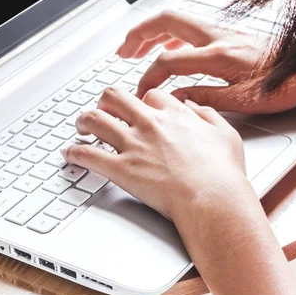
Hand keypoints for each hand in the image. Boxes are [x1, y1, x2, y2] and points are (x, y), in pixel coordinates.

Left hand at [62, 87, 248, 220]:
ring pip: (95, 119)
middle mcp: (150, 124)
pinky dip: (75, 153)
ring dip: (83, 120)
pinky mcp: (122, 169)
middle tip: (102, 110)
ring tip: (81, 126)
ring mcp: (134, 145)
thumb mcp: (225, 134)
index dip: (141, 101)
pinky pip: (89, 155)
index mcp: (174, 115)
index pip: (149, 95)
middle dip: (105, 102)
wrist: (213, 199)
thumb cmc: (223, 174)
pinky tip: (70, 153)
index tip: (137, 108)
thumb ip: (208, 115)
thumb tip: (194, 107)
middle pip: (115, 97)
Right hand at [117, 10, 295, 112]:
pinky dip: (171, 34)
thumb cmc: (286, 84)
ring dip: (152, 32)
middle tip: (122, 51)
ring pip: (177, 21)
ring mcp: (224, 32)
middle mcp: (218, 37)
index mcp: (219, 55)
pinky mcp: (229, 34)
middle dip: (139, 35)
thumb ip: (205, 98)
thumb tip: (175, 100)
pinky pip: (190, 27)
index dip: (149, 78)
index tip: (142, 93)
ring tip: (137, 47)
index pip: (169, 61)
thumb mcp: (244, 101)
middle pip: (166, 22)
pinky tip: (169, 46)